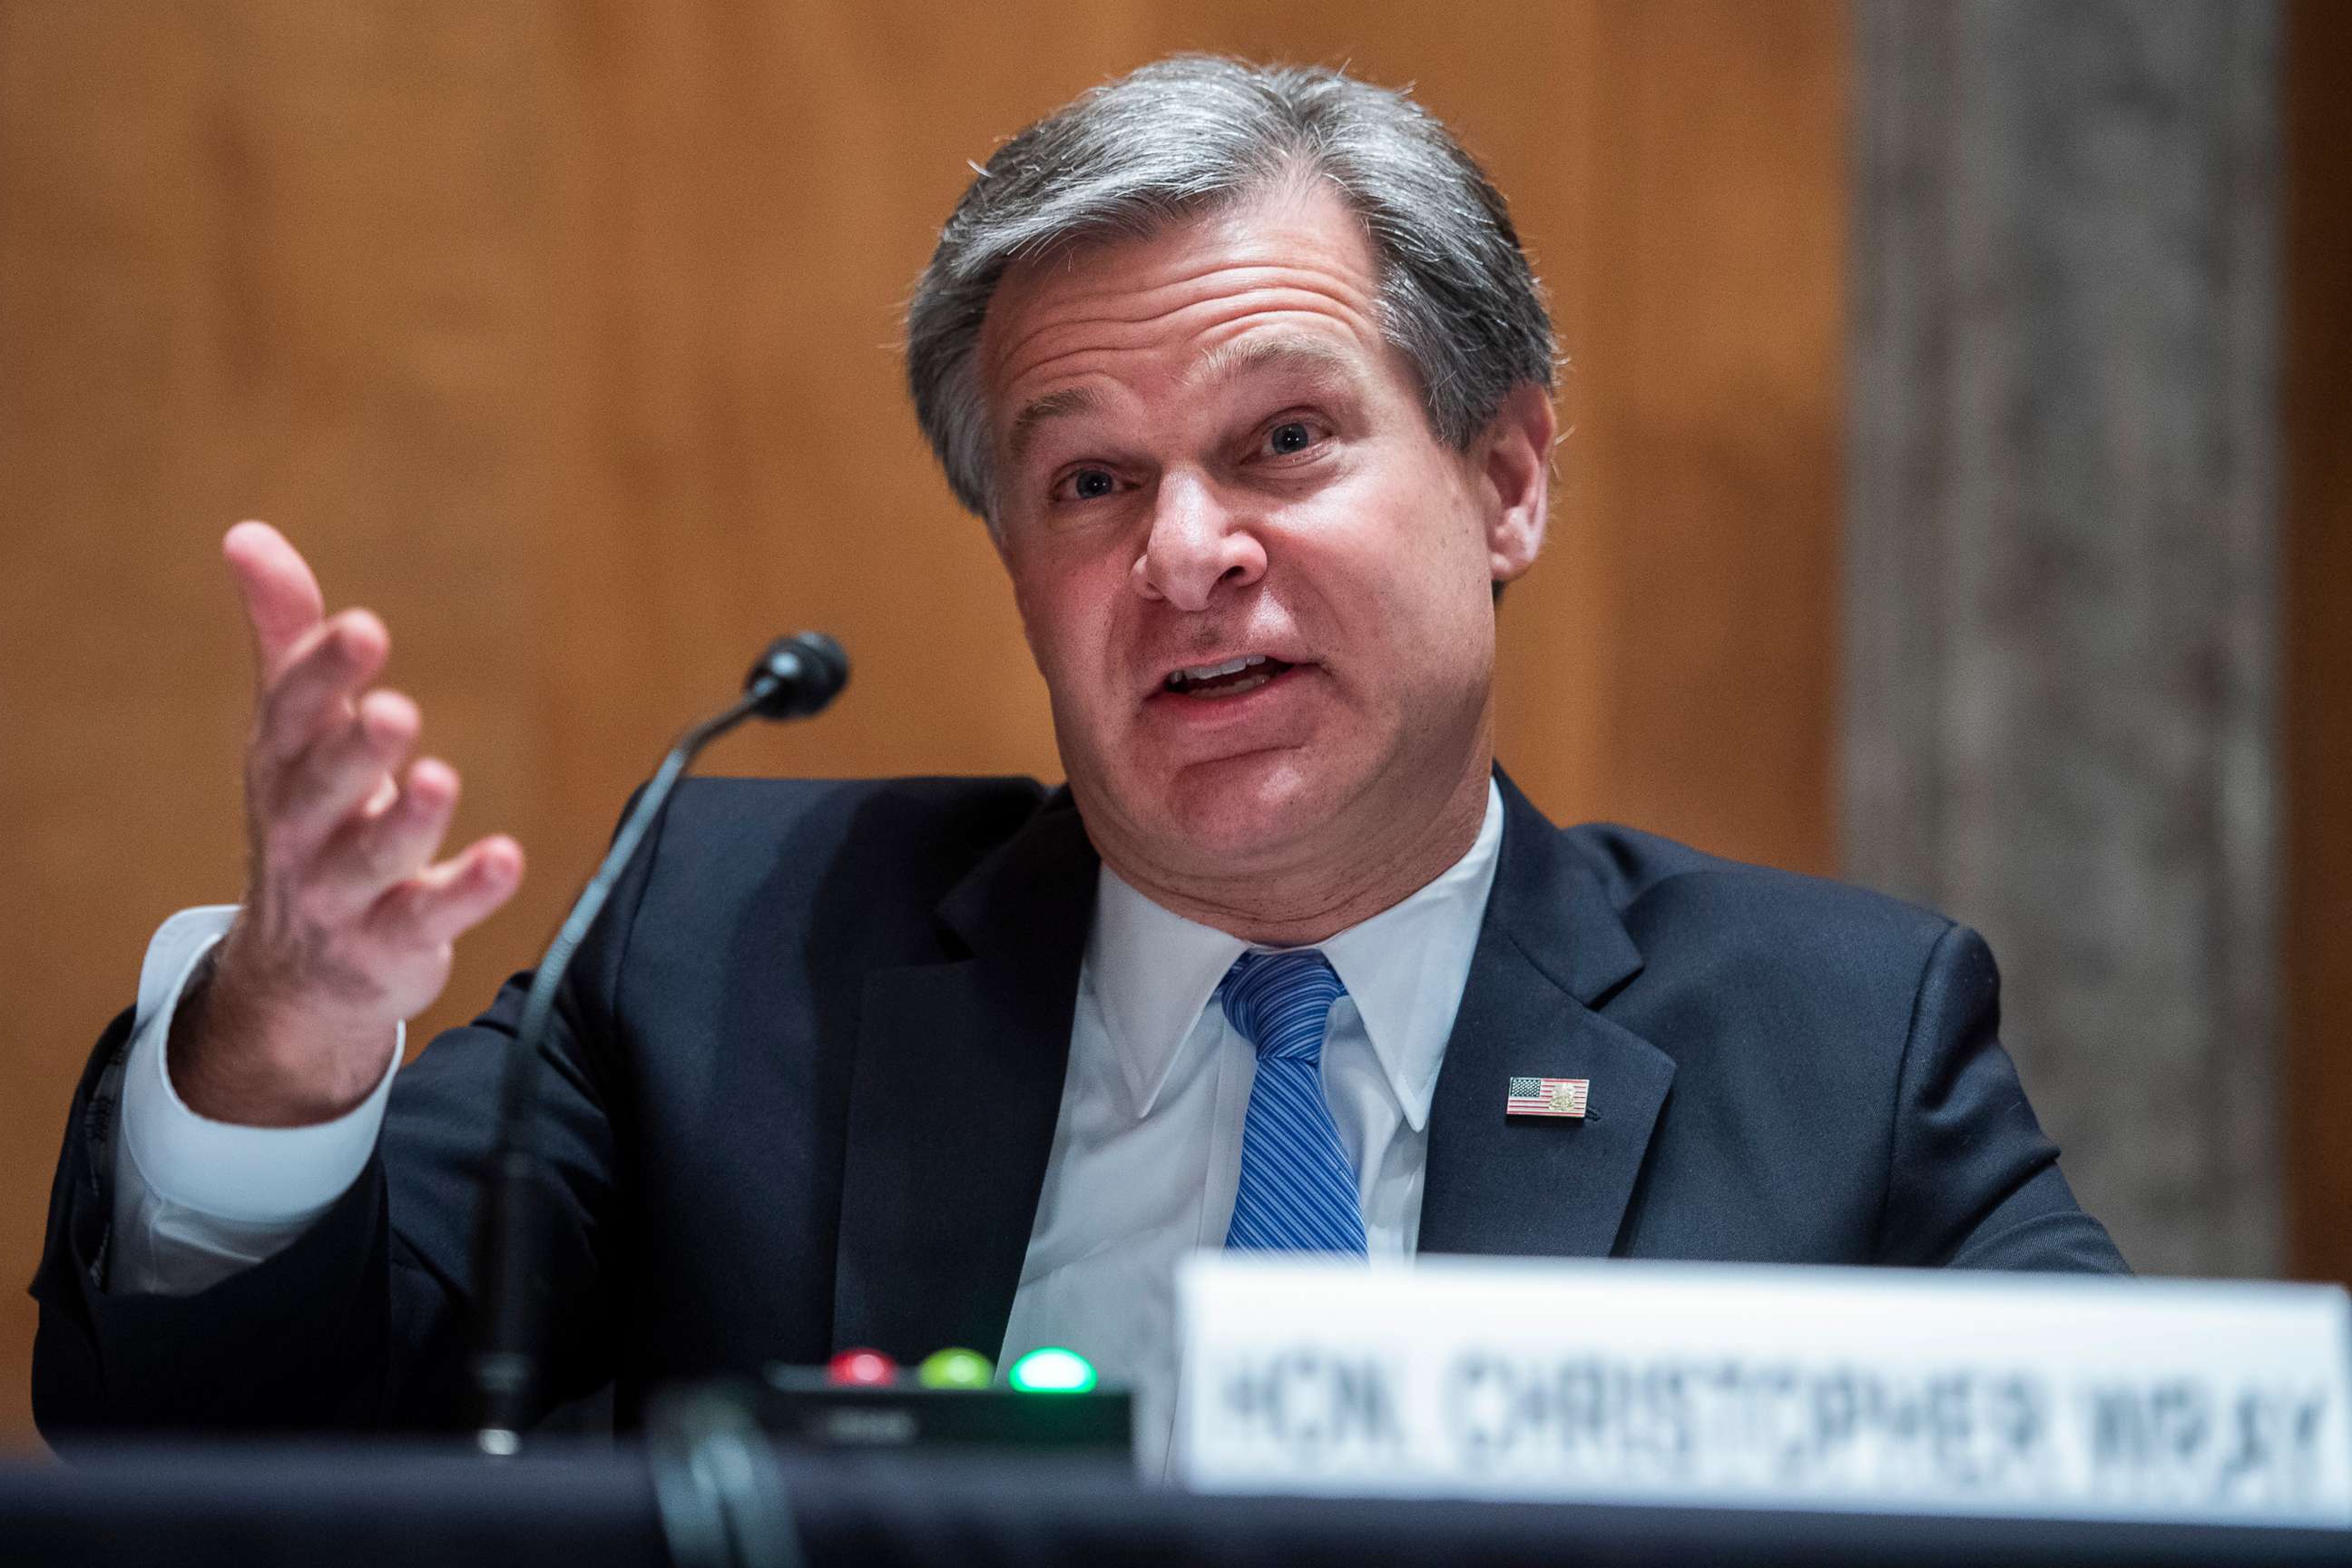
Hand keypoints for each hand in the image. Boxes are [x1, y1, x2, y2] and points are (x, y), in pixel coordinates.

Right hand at [169, 522, 523, 1125]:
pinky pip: (425, 918)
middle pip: (323, 787)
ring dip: (407, 820)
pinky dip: (466, 892)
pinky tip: (507, 858)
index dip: (323, 673)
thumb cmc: (309, 820)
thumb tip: (247, 533)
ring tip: (439, 777)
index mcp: (282, 766)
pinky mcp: (390, 944)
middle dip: (355, 749)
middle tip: (395, 709)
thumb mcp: (292, 734)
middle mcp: (302, 829)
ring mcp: (342, 894)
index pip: (293, 713)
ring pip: (370, 858)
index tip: (363, 629)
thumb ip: (287, 639)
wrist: (296, 973)